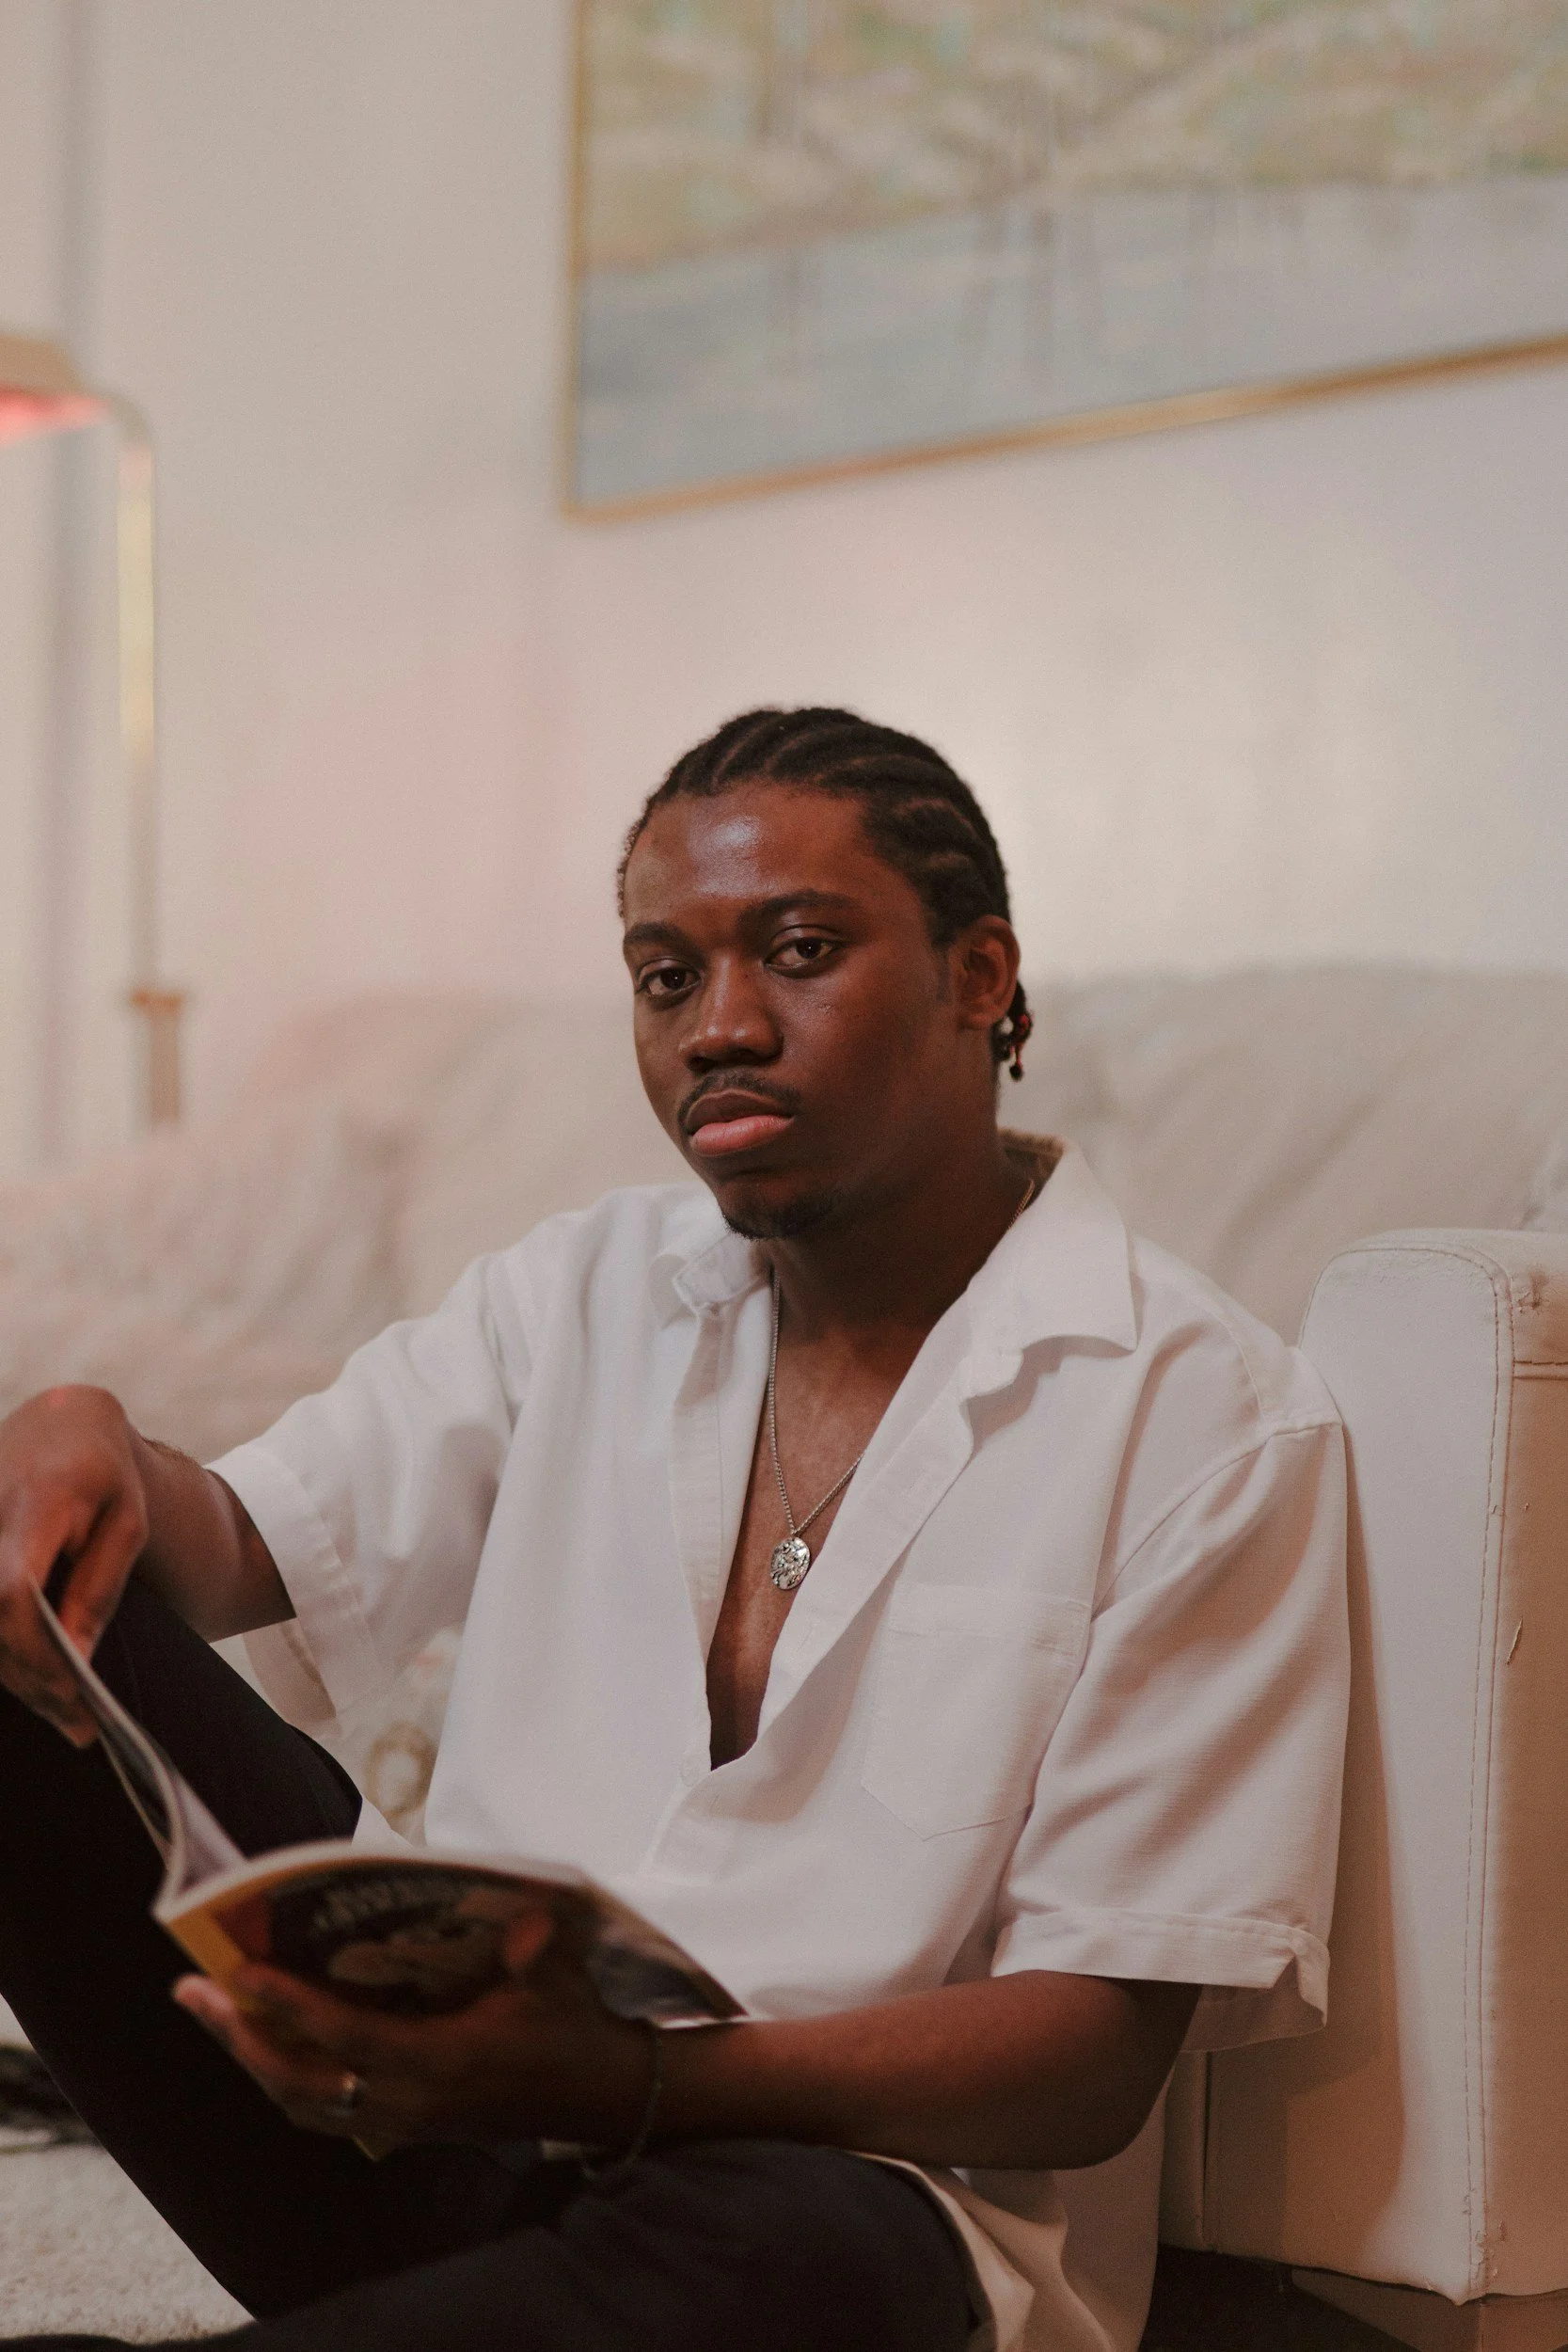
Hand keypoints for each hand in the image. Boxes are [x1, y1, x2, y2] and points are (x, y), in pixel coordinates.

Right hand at [0, 1388, 148, 1743]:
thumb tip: (76, 1655)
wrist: (59, 1426)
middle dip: (34, 1678)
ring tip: (67, 1710)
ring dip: (19, 1674)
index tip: (75, 1690)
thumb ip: (98, 1586)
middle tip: (79, 1723)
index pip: (14, 1593)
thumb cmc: (104, 1476)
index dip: (38, 1649)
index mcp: (35, 1502)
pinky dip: (8, 1650)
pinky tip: (41, 1677)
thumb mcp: (127, 1524)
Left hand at [172, 1909, 655, 2150]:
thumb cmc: (572, 2023)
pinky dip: (284, 2078)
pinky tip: (265, 2043)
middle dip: (241, 2037)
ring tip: (214, 2010)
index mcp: (441, 2063)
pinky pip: (323, 2112)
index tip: (240, 1972)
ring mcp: (402, 2122)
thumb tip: (525, 1918)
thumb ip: (539, 1949)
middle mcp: (409, 2102)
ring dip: (252, 2059)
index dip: (289, 2007)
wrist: (597, 2094)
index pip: (345, 2038)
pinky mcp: (403, 2127)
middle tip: (193, 1989)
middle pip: (300, 2081)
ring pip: (303, 2102)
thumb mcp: (560, 1978)